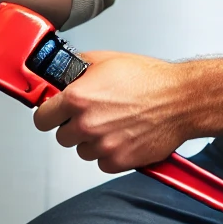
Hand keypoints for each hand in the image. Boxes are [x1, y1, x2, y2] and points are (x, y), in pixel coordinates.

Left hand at [33, 51, 192, 172]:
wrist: (181, 100)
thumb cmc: (150, 79)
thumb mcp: (106, 60)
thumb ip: (77, 68)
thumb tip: (61, 74)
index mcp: (77, 98)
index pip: (41, 118)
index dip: (49, 114)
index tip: (55, 113)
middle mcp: (86, 124)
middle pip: (62, 136)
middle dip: (73, 126)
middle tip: (92, 115)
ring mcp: (102, 146)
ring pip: (82, 151)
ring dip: (92, 141)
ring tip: (113, 123)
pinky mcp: (118, 161)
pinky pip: (102, 163)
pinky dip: (110, 153)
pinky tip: (123, 136)